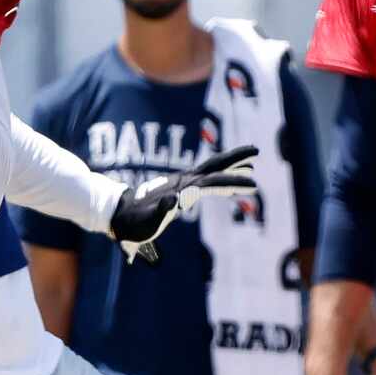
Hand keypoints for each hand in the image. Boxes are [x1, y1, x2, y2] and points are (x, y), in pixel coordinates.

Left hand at [111, 142, 257, 262]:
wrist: (119, 215)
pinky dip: (219, 179)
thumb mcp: (147, 222)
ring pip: (211, 171)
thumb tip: (174, 200)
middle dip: (236, 159)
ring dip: (230, 166)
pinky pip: (205, 181)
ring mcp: (182, 184)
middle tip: (257, 151)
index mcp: (181, 189)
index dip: (233, 181)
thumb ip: (160, 211)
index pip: (213, 181)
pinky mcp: (179, 190)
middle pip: (214, 166)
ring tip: (250, 166)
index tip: (253, 183)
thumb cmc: (134, 223)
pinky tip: (225, 184)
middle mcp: (184, 182)